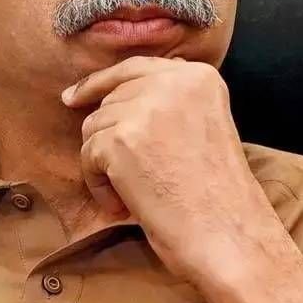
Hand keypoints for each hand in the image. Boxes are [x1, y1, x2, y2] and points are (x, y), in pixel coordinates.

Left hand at [62, 56, 302, 302]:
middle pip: (111, 99)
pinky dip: (100, 186)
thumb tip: (114, 96)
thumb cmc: (218, 195)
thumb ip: (171, 102)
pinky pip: (89, 157)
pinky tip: (125, 205)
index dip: (99, 82)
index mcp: (198, 76)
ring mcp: (145, 108)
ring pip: (94, 127)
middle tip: (128, 175)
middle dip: (110, 137)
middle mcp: (172, 82)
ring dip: (104, 165)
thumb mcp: (205, 125)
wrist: (228, 234)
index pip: (134, 67)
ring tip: (132, 193)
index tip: (74, 95)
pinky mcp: (121, 140)